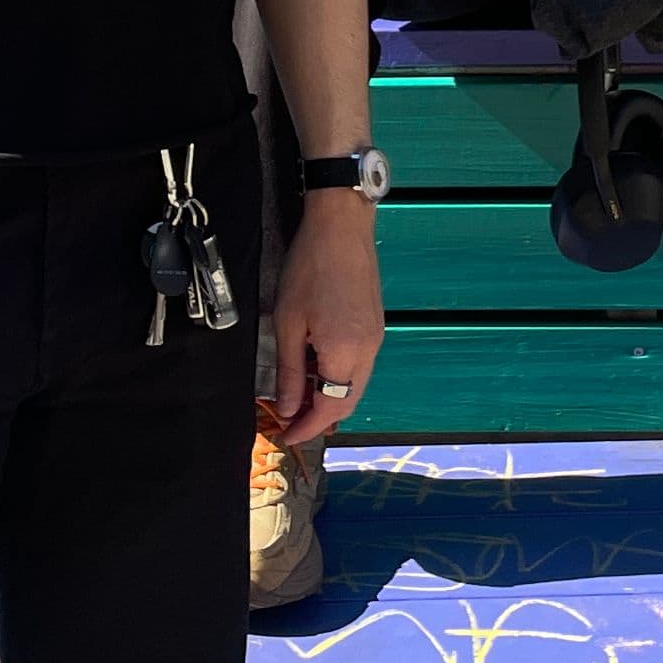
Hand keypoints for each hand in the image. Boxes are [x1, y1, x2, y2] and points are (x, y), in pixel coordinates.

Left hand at [267, 187, 383, 447]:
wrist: (342, 225)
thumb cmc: (309, 268)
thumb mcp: (288, 321)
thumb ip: (289, 370)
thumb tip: (288, 409)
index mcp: (345, 352)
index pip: (329, 407)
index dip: (307, 427)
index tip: (285, 437)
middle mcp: (368, 351)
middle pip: (349, 402)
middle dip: (321, 417)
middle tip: (290, 421)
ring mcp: (377, 338)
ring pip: (356, 385)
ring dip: (331, 398)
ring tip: (300, 398)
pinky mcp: (377, 326)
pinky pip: (360, 366)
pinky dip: (340, 378)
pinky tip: (318, 370)